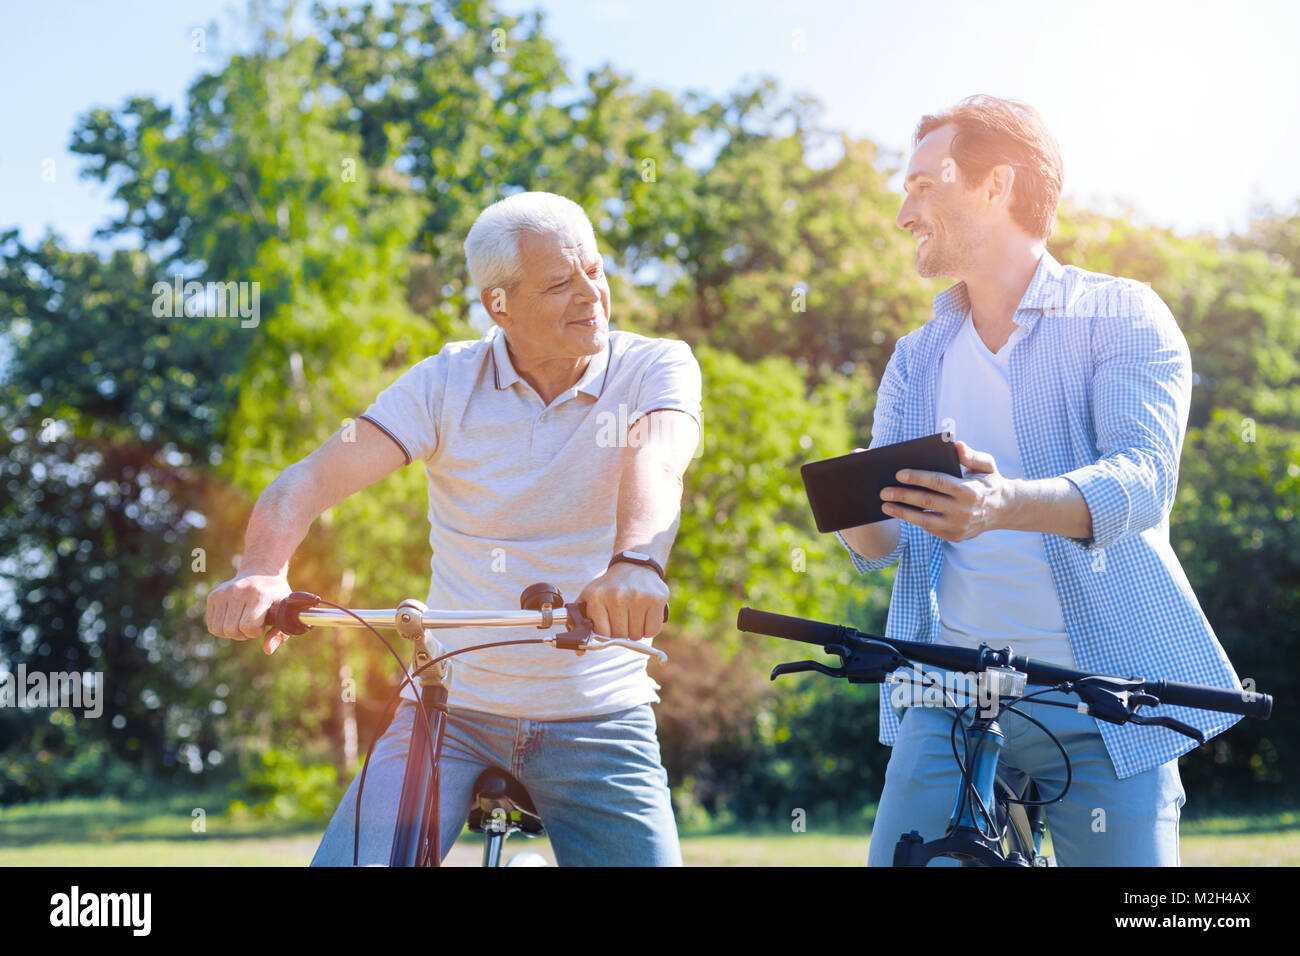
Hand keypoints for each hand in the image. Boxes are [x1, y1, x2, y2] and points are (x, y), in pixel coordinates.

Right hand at [205, 572, 293, 654]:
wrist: (261, 573)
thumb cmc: (276, 597)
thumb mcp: (284, 613)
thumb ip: (280, 634)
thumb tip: (267, 650)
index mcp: (259, 594)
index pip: (248, 626)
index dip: (255, 632)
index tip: (262, 625)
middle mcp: (238, 591)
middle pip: (231, 630)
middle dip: (243, 634)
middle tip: (252, 625)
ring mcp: (223, 592)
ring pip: (219, 629)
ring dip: (231, 632)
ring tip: (242, 622)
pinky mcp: (213, 595)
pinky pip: (211, 625)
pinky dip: (222, 628)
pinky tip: (233, 620)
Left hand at [578, 562, 669, 640]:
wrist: (634, 565)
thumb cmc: (609, 587)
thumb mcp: (589, 598)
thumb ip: (580, 623)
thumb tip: (579, 653)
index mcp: (597, 596)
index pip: (602, 633)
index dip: (606, 633)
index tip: (608, 624)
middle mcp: (617, 596)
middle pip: (620, 635)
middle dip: (621, 631)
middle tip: (622, 618)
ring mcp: (638, 597)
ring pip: (636, 635)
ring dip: (635, 630)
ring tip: (633, 614)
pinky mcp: (656, 599)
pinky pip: (652, 631)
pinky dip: (649, 628)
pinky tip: (644, 615)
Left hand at [879, 441, 1014, 541]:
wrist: (1003, 510)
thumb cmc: (989, 482)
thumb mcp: (987, 465)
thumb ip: (971, 456)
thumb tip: (957, 445)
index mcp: (969, 491)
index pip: (938, 482)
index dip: (918, 478)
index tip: (898, 474)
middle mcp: (964, 511)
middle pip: (927, 502)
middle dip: (903, 496)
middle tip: (883, 490)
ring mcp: (958, 527)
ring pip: (924, 520)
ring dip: (902, 513)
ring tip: (885, 505)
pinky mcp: (954, 537)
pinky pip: (929, 529)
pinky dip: (913, 520)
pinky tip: (899, 512)